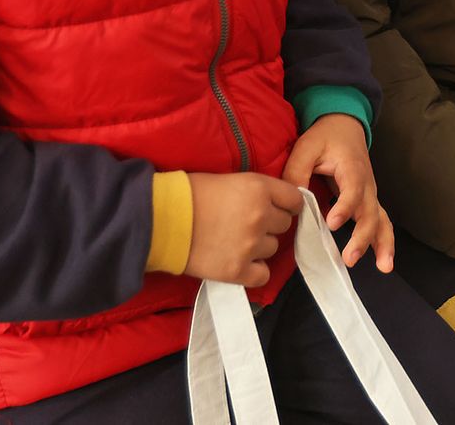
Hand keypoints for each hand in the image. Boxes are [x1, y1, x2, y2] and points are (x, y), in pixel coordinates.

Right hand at [184, 171, 303, 285]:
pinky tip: (239, 262)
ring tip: (234, 241)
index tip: (277, 208)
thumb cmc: (189, 194)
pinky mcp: (237, 270)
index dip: (286, 205)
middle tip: (244, 224)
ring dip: (258, 246)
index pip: (294, 200)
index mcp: (259, 188)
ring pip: (272, 248)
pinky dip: (254, 270)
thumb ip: (256, 191)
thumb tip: (275, 203)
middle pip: (283, 225)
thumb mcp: (230, 180)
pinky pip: (263, 275)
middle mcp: (260, 216)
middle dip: (269, 224)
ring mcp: (250, 245)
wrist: (160, 220)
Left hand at [282, 113, 392, 272]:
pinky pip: (380, 223)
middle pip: (370, 211)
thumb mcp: (306, 147)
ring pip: (381, 220)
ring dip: (382, 243)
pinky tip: (384, 262)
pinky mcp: (368, 202)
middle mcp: (367, 183)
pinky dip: (384, 242)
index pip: (353, 190)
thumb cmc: (324, 137)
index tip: (331, 223)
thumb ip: (297, 172)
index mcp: (352, 167)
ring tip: (383, 266)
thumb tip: (292, 202)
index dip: (345, 207)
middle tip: (349, 257)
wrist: (344, 126)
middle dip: (362, 236)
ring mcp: (370, 194)